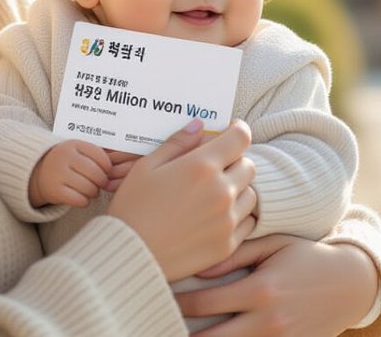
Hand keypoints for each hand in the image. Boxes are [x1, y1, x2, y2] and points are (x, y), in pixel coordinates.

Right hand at [28, 139, 112, 207]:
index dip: (108, 167)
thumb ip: (99, 153)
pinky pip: (79, 200)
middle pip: (96, 173)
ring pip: (89, 188)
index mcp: (74, 144)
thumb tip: (127, 157)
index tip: (107, 172)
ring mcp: (58, 173)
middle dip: (102, 182)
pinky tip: (82, 198)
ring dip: (94, 193)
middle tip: (101, 184)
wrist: (40, 173)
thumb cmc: (69, 163)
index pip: (100, 156)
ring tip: (92, 191)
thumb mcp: (80, 151)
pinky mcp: (54, 190)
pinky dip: (84, 202)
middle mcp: (64, 156)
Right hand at [108, 119, 256, 281]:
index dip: (238, 130)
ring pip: (250, 194)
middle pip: (249, 165)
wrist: (129, 255)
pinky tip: (216, 216)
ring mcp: (227, 220)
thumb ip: (177, 143)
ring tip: (214, 194)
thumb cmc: (133, 208)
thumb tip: (199, 125)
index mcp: (201, 167)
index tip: (231, 132)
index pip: (241, 137)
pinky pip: (247, 222)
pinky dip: (238, 215)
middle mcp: (221, 191)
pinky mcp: (228, 244)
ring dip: (238, 188)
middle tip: (217, 167)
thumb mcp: (146, 167)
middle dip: (236, 160)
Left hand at [175, 235, 379, 336]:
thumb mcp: (274, 245)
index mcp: (262, 289)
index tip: (158, 295)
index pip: (207, 302)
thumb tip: (198, 266)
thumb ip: (236, 254)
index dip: (179, 303)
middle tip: (158, 323)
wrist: (351, 284)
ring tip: (177, 335)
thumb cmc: (306, 257)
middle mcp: (269, 320)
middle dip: (182, 333)